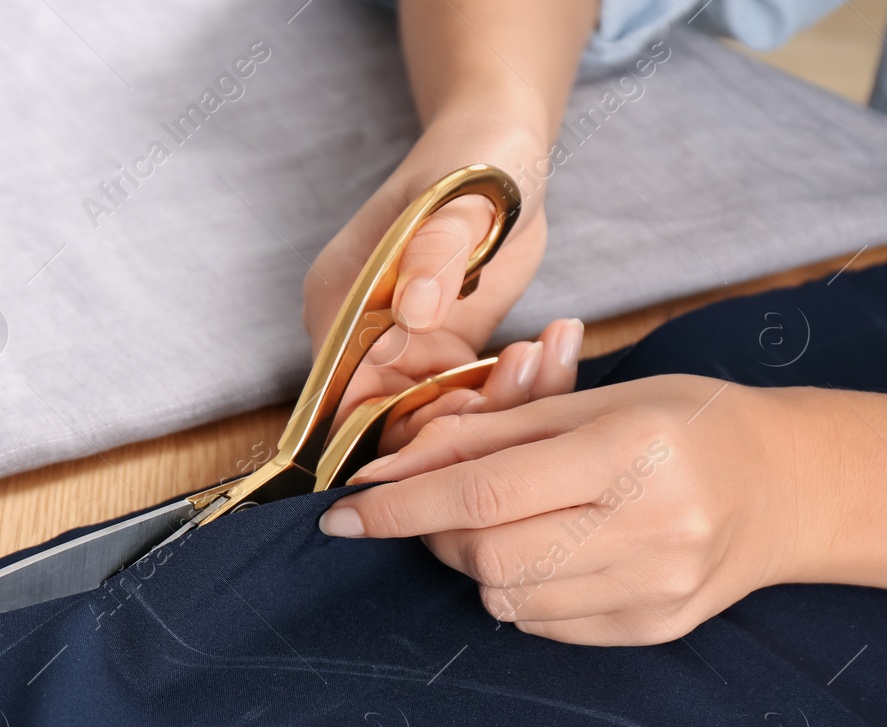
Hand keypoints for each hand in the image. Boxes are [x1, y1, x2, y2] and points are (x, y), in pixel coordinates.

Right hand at [303, 118, 578, 448]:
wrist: (507, 147)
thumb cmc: (476, 157)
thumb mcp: (460, 198)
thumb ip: (434, 254)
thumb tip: (411, 314)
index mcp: (339, 302)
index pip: (341, 396)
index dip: (392, 418)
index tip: (462, 403)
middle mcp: (363, 336)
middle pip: (387, 420)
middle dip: (453, 419)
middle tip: (517, 380)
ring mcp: (405, 347)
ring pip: (434, 417)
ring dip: (493, 404)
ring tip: (540, 354)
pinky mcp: (448, 352)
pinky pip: (469, 398)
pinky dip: (510, 390)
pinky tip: (547, 350)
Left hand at [316, 375, 814, 645]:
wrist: (784, 486)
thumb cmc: (681, 425)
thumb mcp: (590, 402)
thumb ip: (487, 434)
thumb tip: (390, 470)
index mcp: (630, 450)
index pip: (482, 494)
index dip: (399, 507)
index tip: (342, 515)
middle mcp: (651, 526)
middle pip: (487, 556)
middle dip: (435, 535)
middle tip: (432, 509)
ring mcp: (656, 588)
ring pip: (508, 599)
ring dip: (476, 564)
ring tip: (504, 525)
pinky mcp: (654, 628)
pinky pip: (544, 624)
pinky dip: (520, 592)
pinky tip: (548, 554)